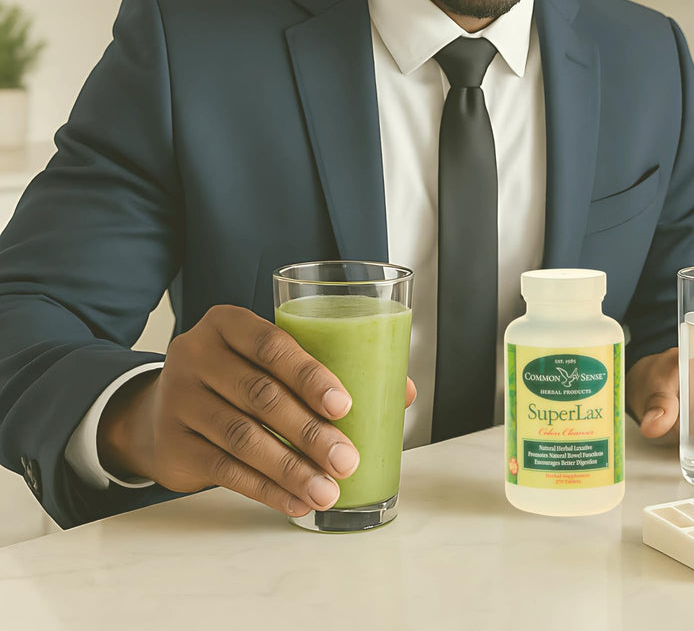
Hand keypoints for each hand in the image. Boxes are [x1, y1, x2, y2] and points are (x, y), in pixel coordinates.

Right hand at [97, 305, 416, 516]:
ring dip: (291, 469)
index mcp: (227, 323)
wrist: (159, 409)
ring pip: (242, 437)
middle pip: (260, 395)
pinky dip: (265, 490)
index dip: (309, 374)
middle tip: (347, 459)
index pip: (271, 344)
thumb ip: (328, 366)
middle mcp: (196, 355)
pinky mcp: (172, 445)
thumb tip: (403, 392)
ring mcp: (178, 400)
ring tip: (328, 490)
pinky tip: (296, 501)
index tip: (344, 404)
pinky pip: (224, 471)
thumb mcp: (270, 360)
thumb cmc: (237, 377)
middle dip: (310, 432)